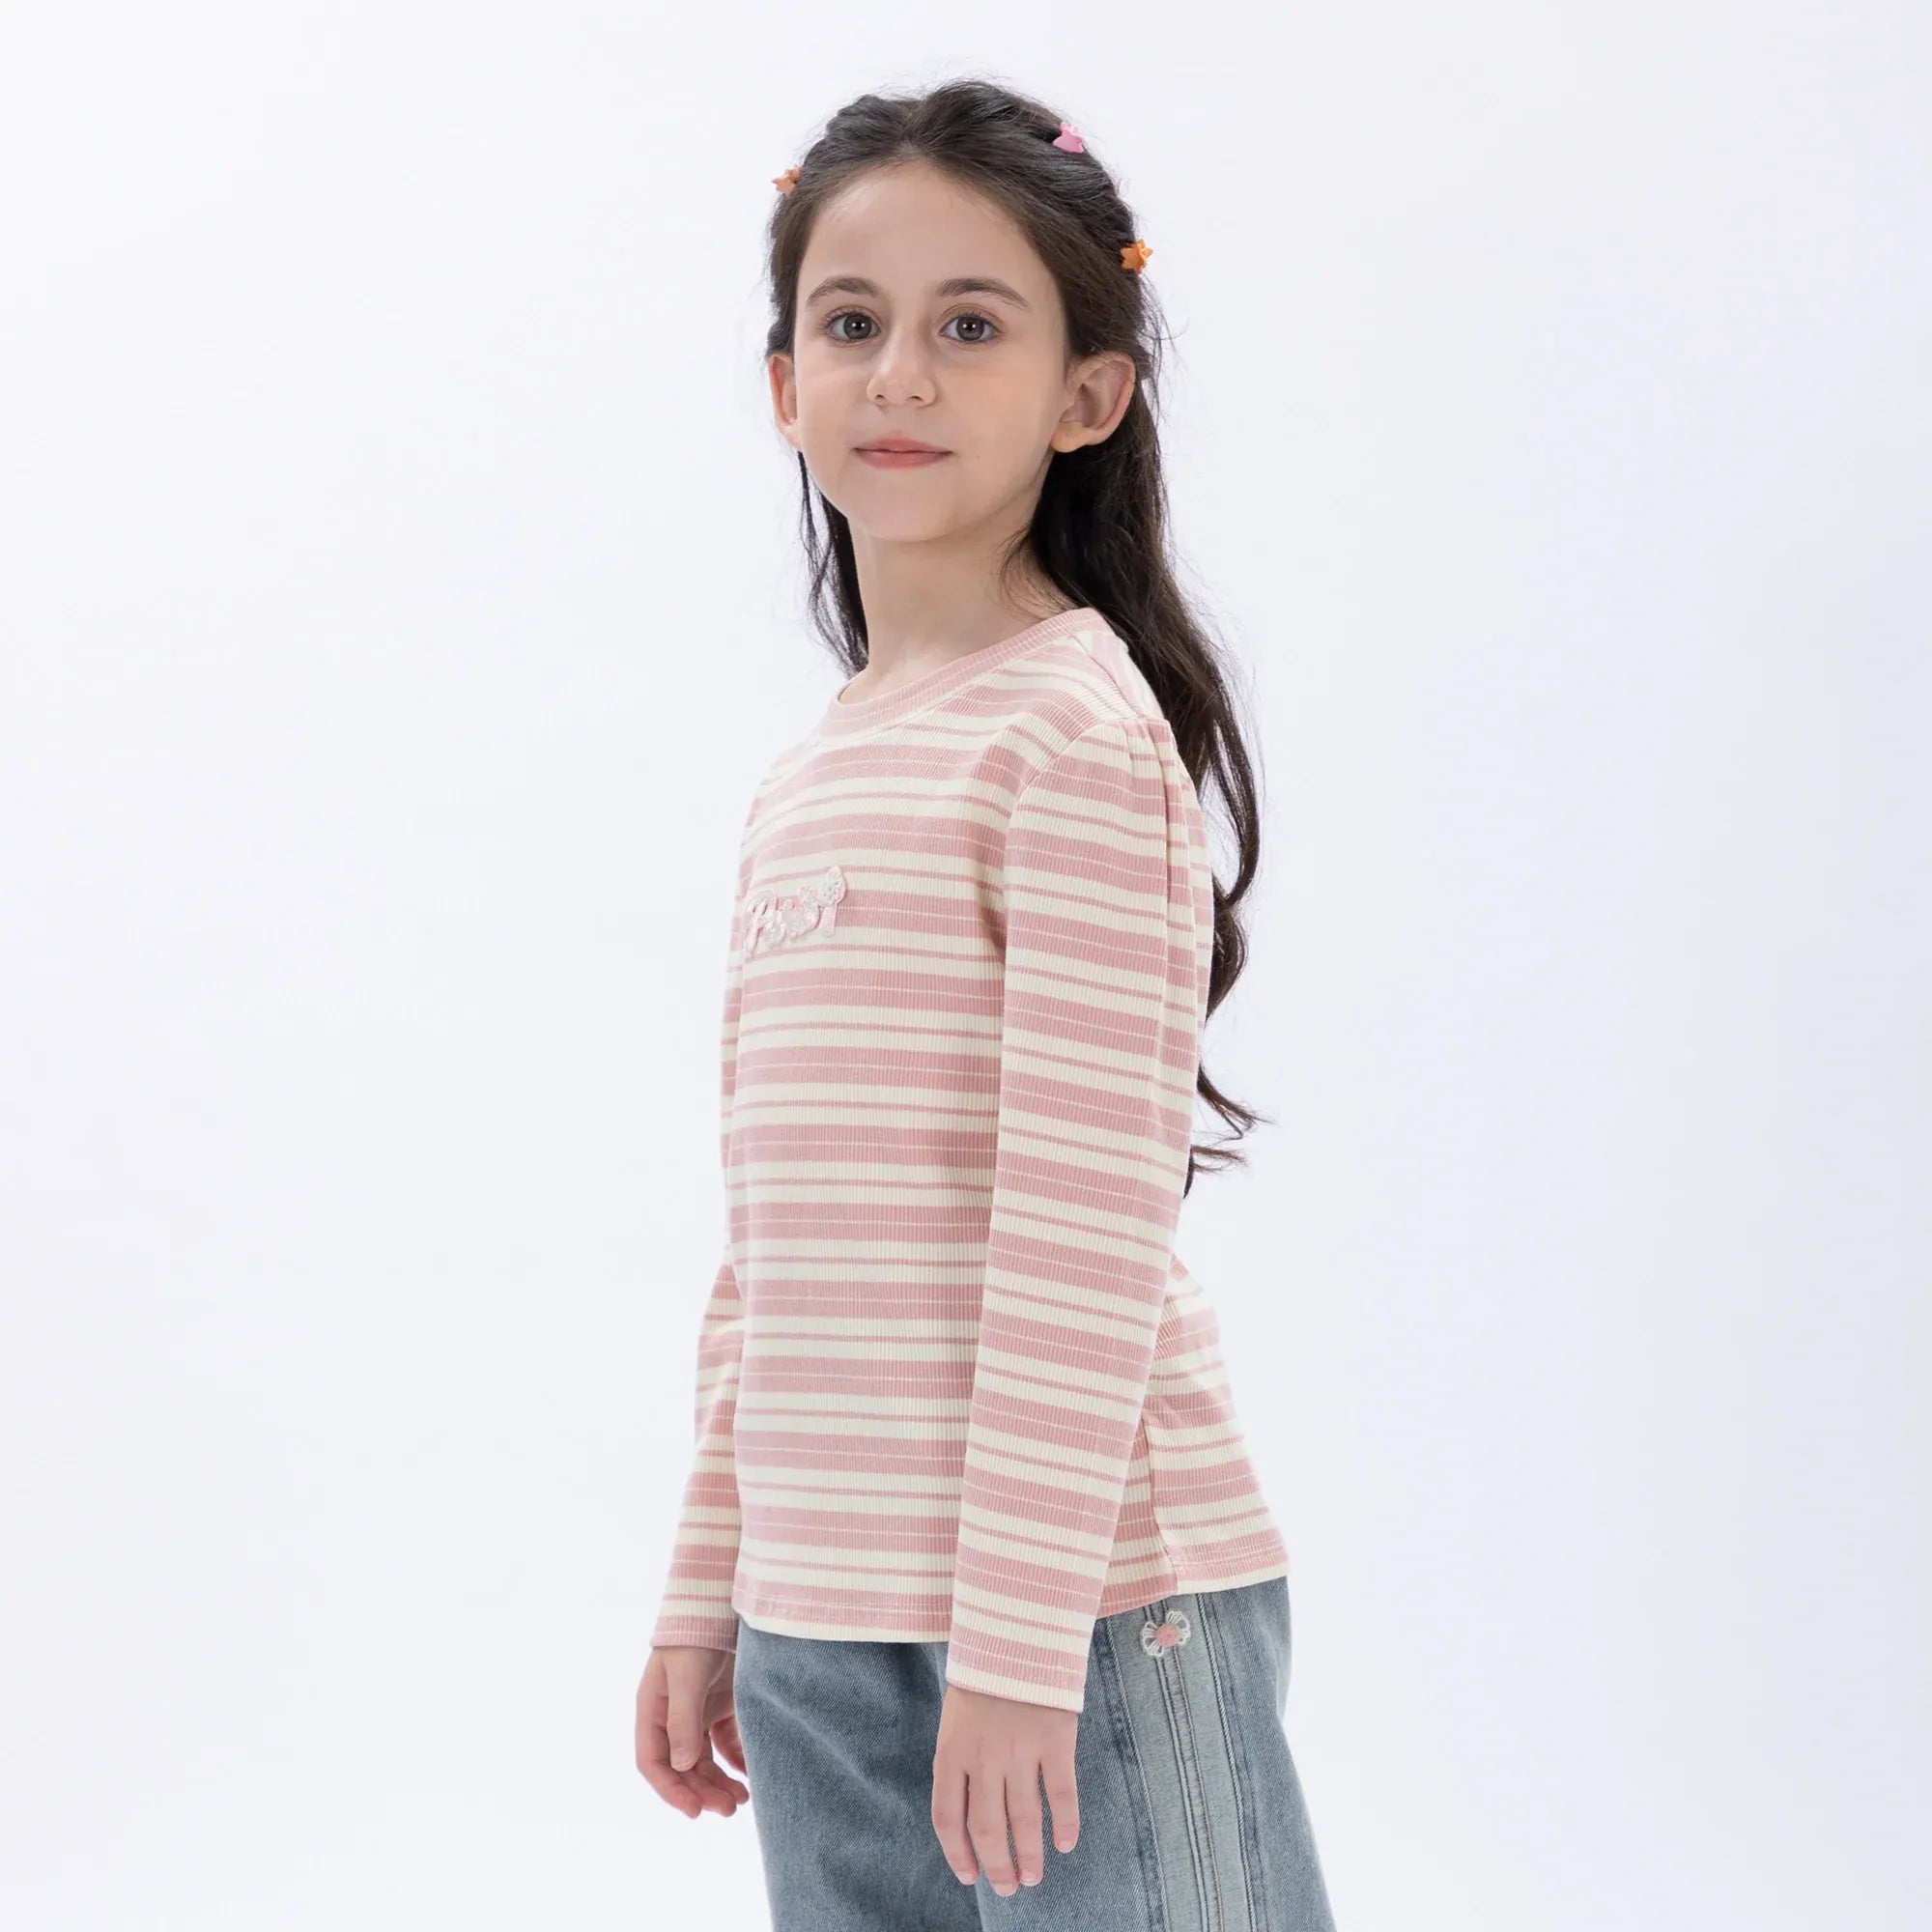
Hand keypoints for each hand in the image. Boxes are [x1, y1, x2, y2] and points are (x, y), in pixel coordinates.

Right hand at [636, 1644, 749, 1818]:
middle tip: (730, 1808)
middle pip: (682, 1767)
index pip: (653, 1762)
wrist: (721, 1603)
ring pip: (704, 1761)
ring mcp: (697, 1713)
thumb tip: (681, 1766)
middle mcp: (672, 1718)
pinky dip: (736, 1761)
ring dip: (719, 1783)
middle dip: (702, 1791)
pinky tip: (750, 1773)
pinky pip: (725, 1744)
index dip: (671, 1790)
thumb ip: (683, 1720)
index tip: (694, 1812)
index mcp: (652, 1711)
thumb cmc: (695, 1636)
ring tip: (743, 1798)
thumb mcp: (686, 1676)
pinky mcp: (720, 1706)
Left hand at [930, 1683, 1080, 1894]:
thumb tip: (967, 1815)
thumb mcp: (957, 1719)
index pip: (948, 1819)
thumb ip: (960, 1762)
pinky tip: (1067, 1844)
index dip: (958, 1855)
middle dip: (997, 1866)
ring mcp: (1019, 1750)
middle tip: (1008, 1887)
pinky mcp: (1054, 1740)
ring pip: (1024, 1820)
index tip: (970, 1876)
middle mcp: (983, 1757)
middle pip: (987, 1829)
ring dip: (1029, 1856)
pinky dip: (1066, 1824)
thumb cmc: (984, 1678)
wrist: (1016, 1631)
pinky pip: (1061, 1793)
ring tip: (1034, 1876)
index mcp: (951, 1751)